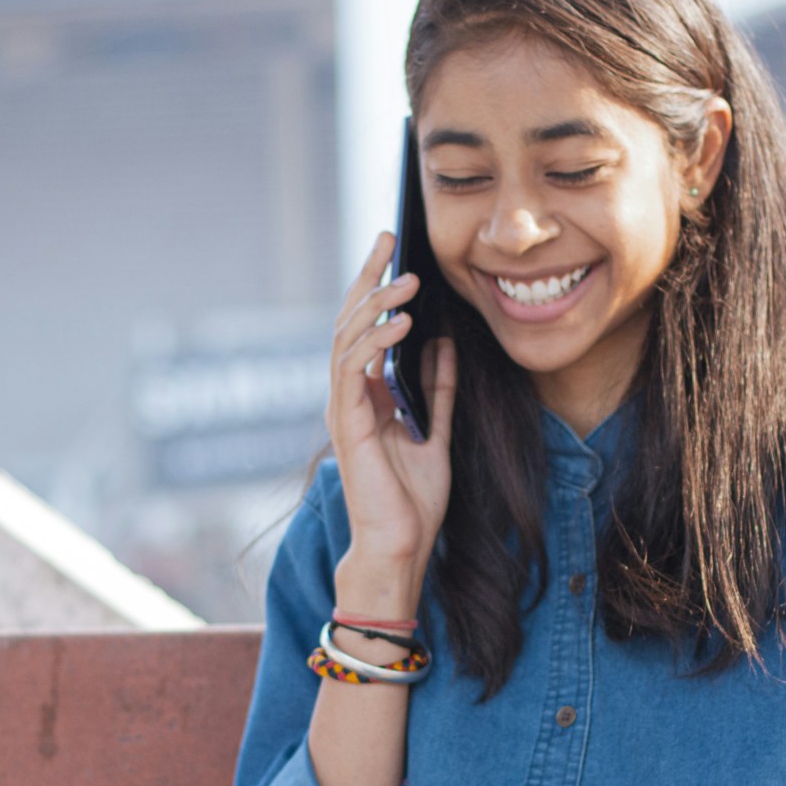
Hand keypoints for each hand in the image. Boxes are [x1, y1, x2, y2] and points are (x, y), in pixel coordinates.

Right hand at [327, 232, 457, 593]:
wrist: (401, 546)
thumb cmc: (413, 501)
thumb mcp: (436, 432)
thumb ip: (437, 390)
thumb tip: (444, 344)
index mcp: (364, 396)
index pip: (364, 327)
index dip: (375, 287)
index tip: (394, 251)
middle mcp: (347, 397)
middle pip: (348, 322)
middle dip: (367, 277)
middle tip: (388, 239)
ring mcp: (342, 410)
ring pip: (348, 339)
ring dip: (376, 304)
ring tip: (407, 281)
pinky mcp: (347, 425)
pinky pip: (352, 371)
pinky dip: (375, 342)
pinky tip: (401, 324)